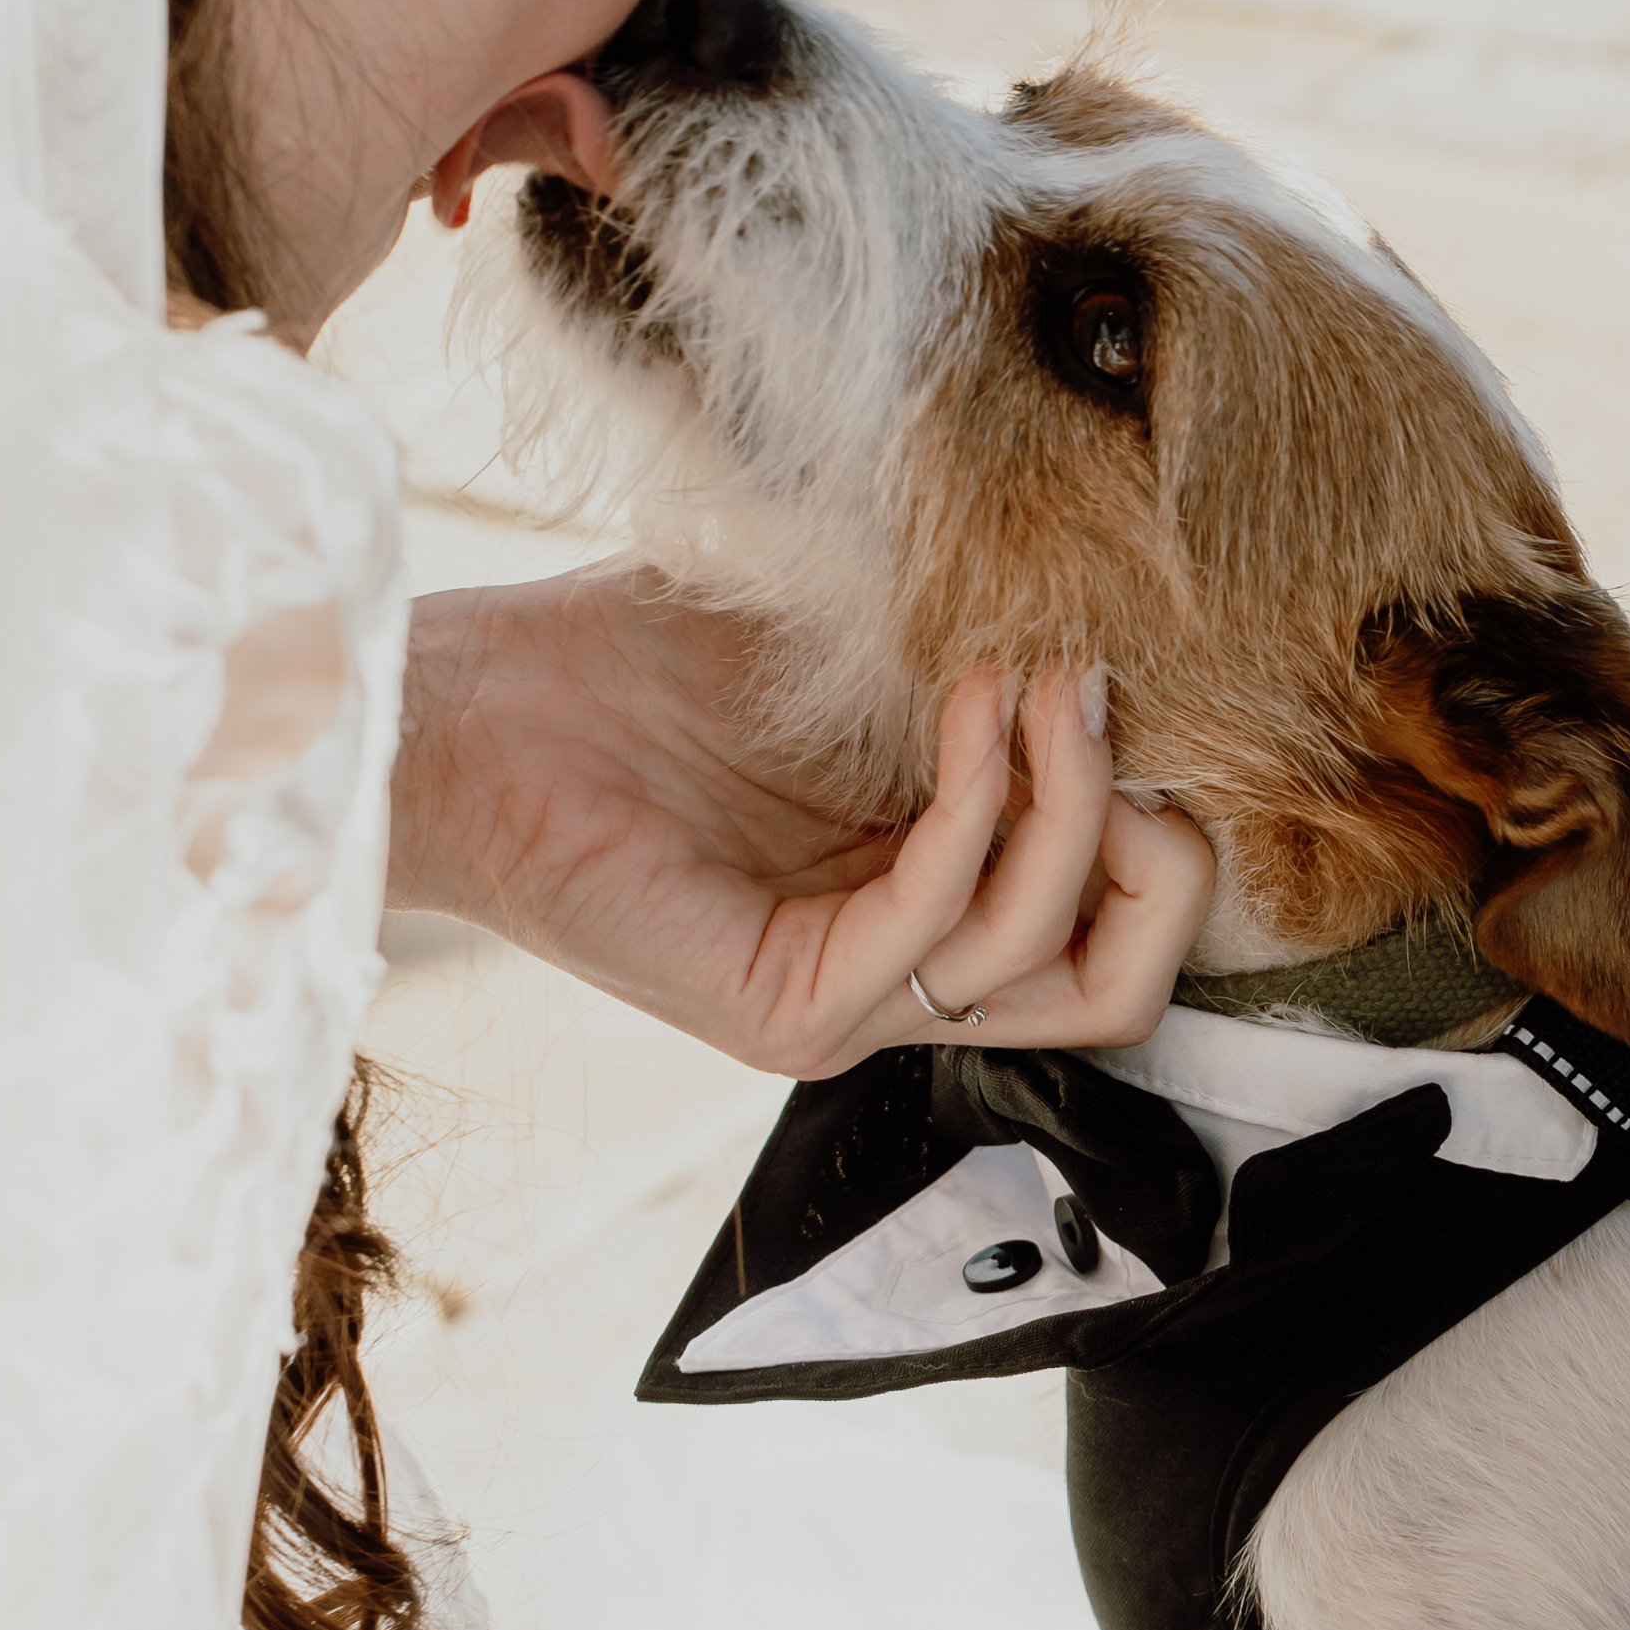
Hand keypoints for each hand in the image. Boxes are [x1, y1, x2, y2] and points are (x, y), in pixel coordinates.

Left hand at [389, 560, 1212, 1075]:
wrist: (469, 707)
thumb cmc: (631, 664)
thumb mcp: (855, 652)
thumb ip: (980, 668)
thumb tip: (1118, 621)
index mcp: (924, 898)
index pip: (1116, 929)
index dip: (1159, 825)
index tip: (1117, 685)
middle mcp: (896, 973)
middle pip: (1119, 986)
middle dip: (1160, 853)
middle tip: (1104, 707)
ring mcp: (843, 1003)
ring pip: (1047, 958)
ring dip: (1069, 798)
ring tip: (1037, 673)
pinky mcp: (782, 1008)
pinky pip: (938, 924)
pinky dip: (982, 805)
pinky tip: (972, 701)